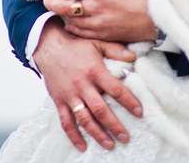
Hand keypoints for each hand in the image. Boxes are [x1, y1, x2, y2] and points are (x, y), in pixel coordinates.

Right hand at [33, 18, 142, 151]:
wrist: (48, 46)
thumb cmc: (75, 45)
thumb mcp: (97, 42)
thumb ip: (115, 49)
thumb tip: (133, 57)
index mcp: (94, 71)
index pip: (115, 89)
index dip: (128, 101)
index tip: (139, 112)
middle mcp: (82, 85)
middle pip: (100, 109)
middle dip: (114, 125)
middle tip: (125, 137)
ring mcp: (70, 95)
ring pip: (84, 118)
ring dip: (97, 133)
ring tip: (109, 144)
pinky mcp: (59, 101)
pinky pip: (66, 121)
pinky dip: (73, 135)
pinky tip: (82, 146)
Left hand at [43, 0, 156, 42]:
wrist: (163, 16)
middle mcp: (96, 7)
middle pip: (65, 7)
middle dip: (53, 3)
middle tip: (46, 0)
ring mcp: (100, 23)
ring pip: (73, 22)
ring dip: (63, 17)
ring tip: (58, 12)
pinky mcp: (106, 35)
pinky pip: (84, 34)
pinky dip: (75, 30)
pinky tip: (72, 26)